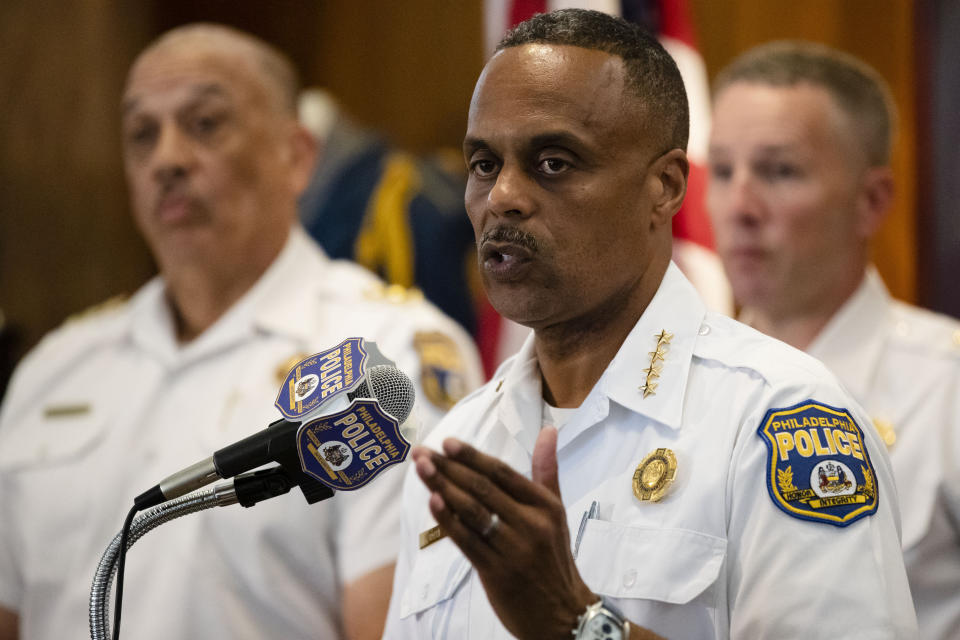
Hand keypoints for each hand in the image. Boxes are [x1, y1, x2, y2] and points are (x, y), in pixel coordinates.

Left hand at [412, 427, 596, 639]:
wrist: (561, 613)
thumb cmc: (553, 557)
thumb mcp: (556, 512)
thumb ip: (546, 471)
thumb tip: (548, 430)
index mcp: (544, 506)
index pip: (503, 473)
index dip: (473, 456)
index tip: (447, 442)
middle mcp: (530, 524)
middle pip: (483, 489)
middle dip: (449, 468)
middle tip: (421, 452)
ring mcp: (513, 549)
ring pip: (473, 512)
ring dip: (443, 487)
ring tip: (421, 469)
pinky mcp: (496, 572)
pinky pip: (468, 541)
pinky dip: (449, 521)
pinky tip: (433, 502)